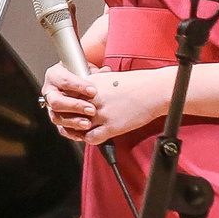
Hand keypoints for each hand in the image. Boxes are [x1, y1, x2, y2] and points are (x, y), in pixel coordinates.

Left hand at [43, 63, 170, 145]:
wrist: (155, 90)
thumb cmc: (137, 83)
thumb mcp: (108, 78)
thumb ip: (92, 86)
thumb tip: (82, 93)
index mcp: (89, 85)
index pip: (64, 97)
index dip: (63, 105)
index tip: (66, 109)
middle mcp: (92, 99)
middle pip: (66, 112)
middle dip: (66, 118)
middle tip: (70, 122)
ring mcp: (101, 114)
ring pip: (76, 127)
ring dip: (76, 131)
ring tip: (81, 130)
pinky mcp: (111, 126)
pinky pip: (90, 138)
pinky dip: (89, 139)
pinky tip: (94, 135)